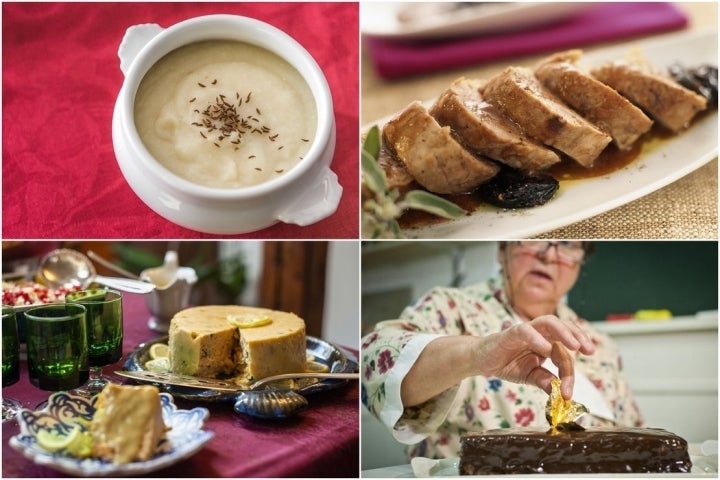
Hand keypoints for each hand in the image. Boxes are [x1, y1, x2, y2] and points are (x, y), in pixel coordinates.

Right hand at [473, 315, 594, 399]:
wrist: (481, 360)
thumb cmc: (507, 363)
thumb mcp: (530, 376)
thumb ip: (545, 381)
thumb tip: (560, 393)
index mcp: (547, 343)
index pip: (564, 352)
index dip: (569, 371)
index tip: (569, 392)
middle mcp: (539, 334)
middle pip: (563, 326)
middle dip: (579, 336)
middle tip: (589, 350)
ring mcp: (526, 331)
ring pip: (548, 322)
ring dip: (564, 332)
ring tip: (575, 345)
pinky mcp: (510, 333)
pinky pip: (526, 331)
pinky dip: (537, 338)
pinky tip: (545, 349)